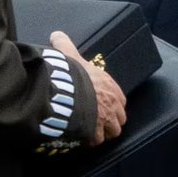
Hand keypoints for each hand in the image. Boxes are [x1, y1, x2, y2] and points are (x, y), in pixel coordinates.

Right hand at [51, 31, 126, 145]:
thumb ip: (65, 45)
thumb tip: (57, 35)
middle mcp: (112, 105)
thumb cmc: (73, 73)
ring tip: (92, 132)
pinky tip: (83, 138)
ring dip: (102, 133)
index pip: (120, 100)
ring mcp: (105, 120)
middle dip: (110, 121)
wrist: (68, 92)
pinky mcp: (95, 132)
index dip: (113, 105)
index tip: (104, 106)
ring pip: (111, 132)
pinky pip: (97, 140)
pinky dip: (91, 140)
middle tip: (99, 122)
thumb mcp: (71, 56)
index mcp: (111, 87)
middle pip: (119, 119)